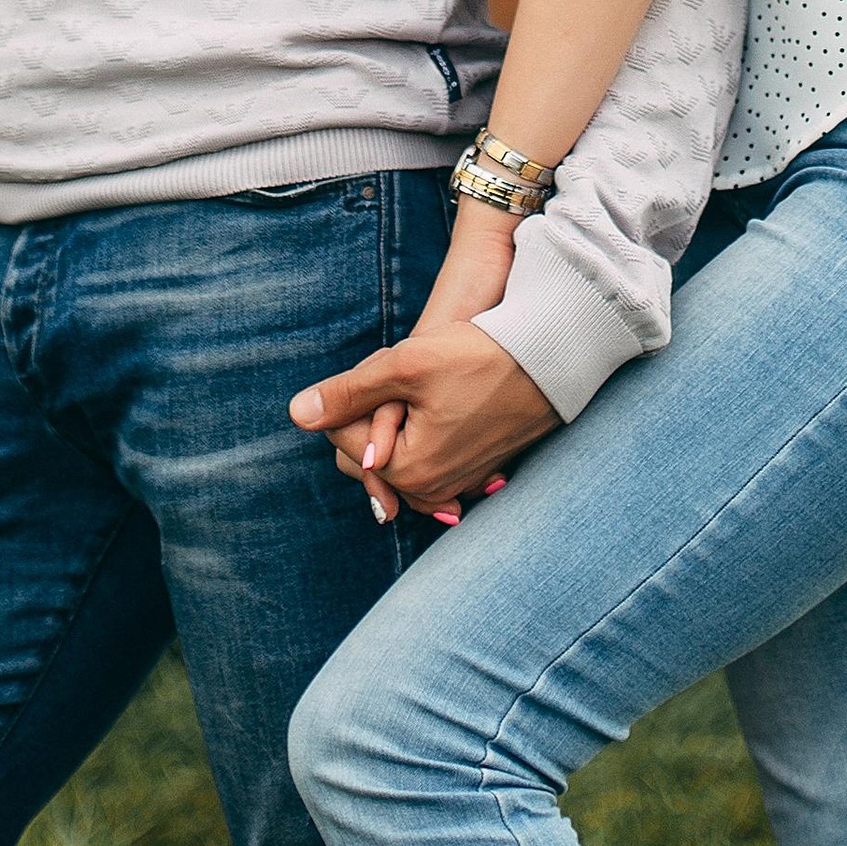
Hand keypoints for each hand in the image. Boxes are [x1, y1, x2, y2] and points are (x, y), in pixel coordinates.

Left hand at [291, 317, 559, 518]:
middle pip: (364, 453)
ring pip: (394, 453)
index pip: (342, 438)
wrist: (549, 357)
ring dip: (395, 421)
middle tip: (401, 377)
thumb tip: (296, 412)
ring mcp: (455, 484)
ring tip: (422, 385)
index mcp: (408, 470)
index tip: (386, 370)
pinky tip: (438, 401)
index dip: (352, 396)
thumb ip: (348, 392)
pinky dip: (421, 433)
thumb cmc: (479, 356)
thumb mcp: (406, 364)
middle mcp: (430, 489)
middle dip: (370, 414)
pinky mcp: (475, 472)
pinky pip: (426, 456)